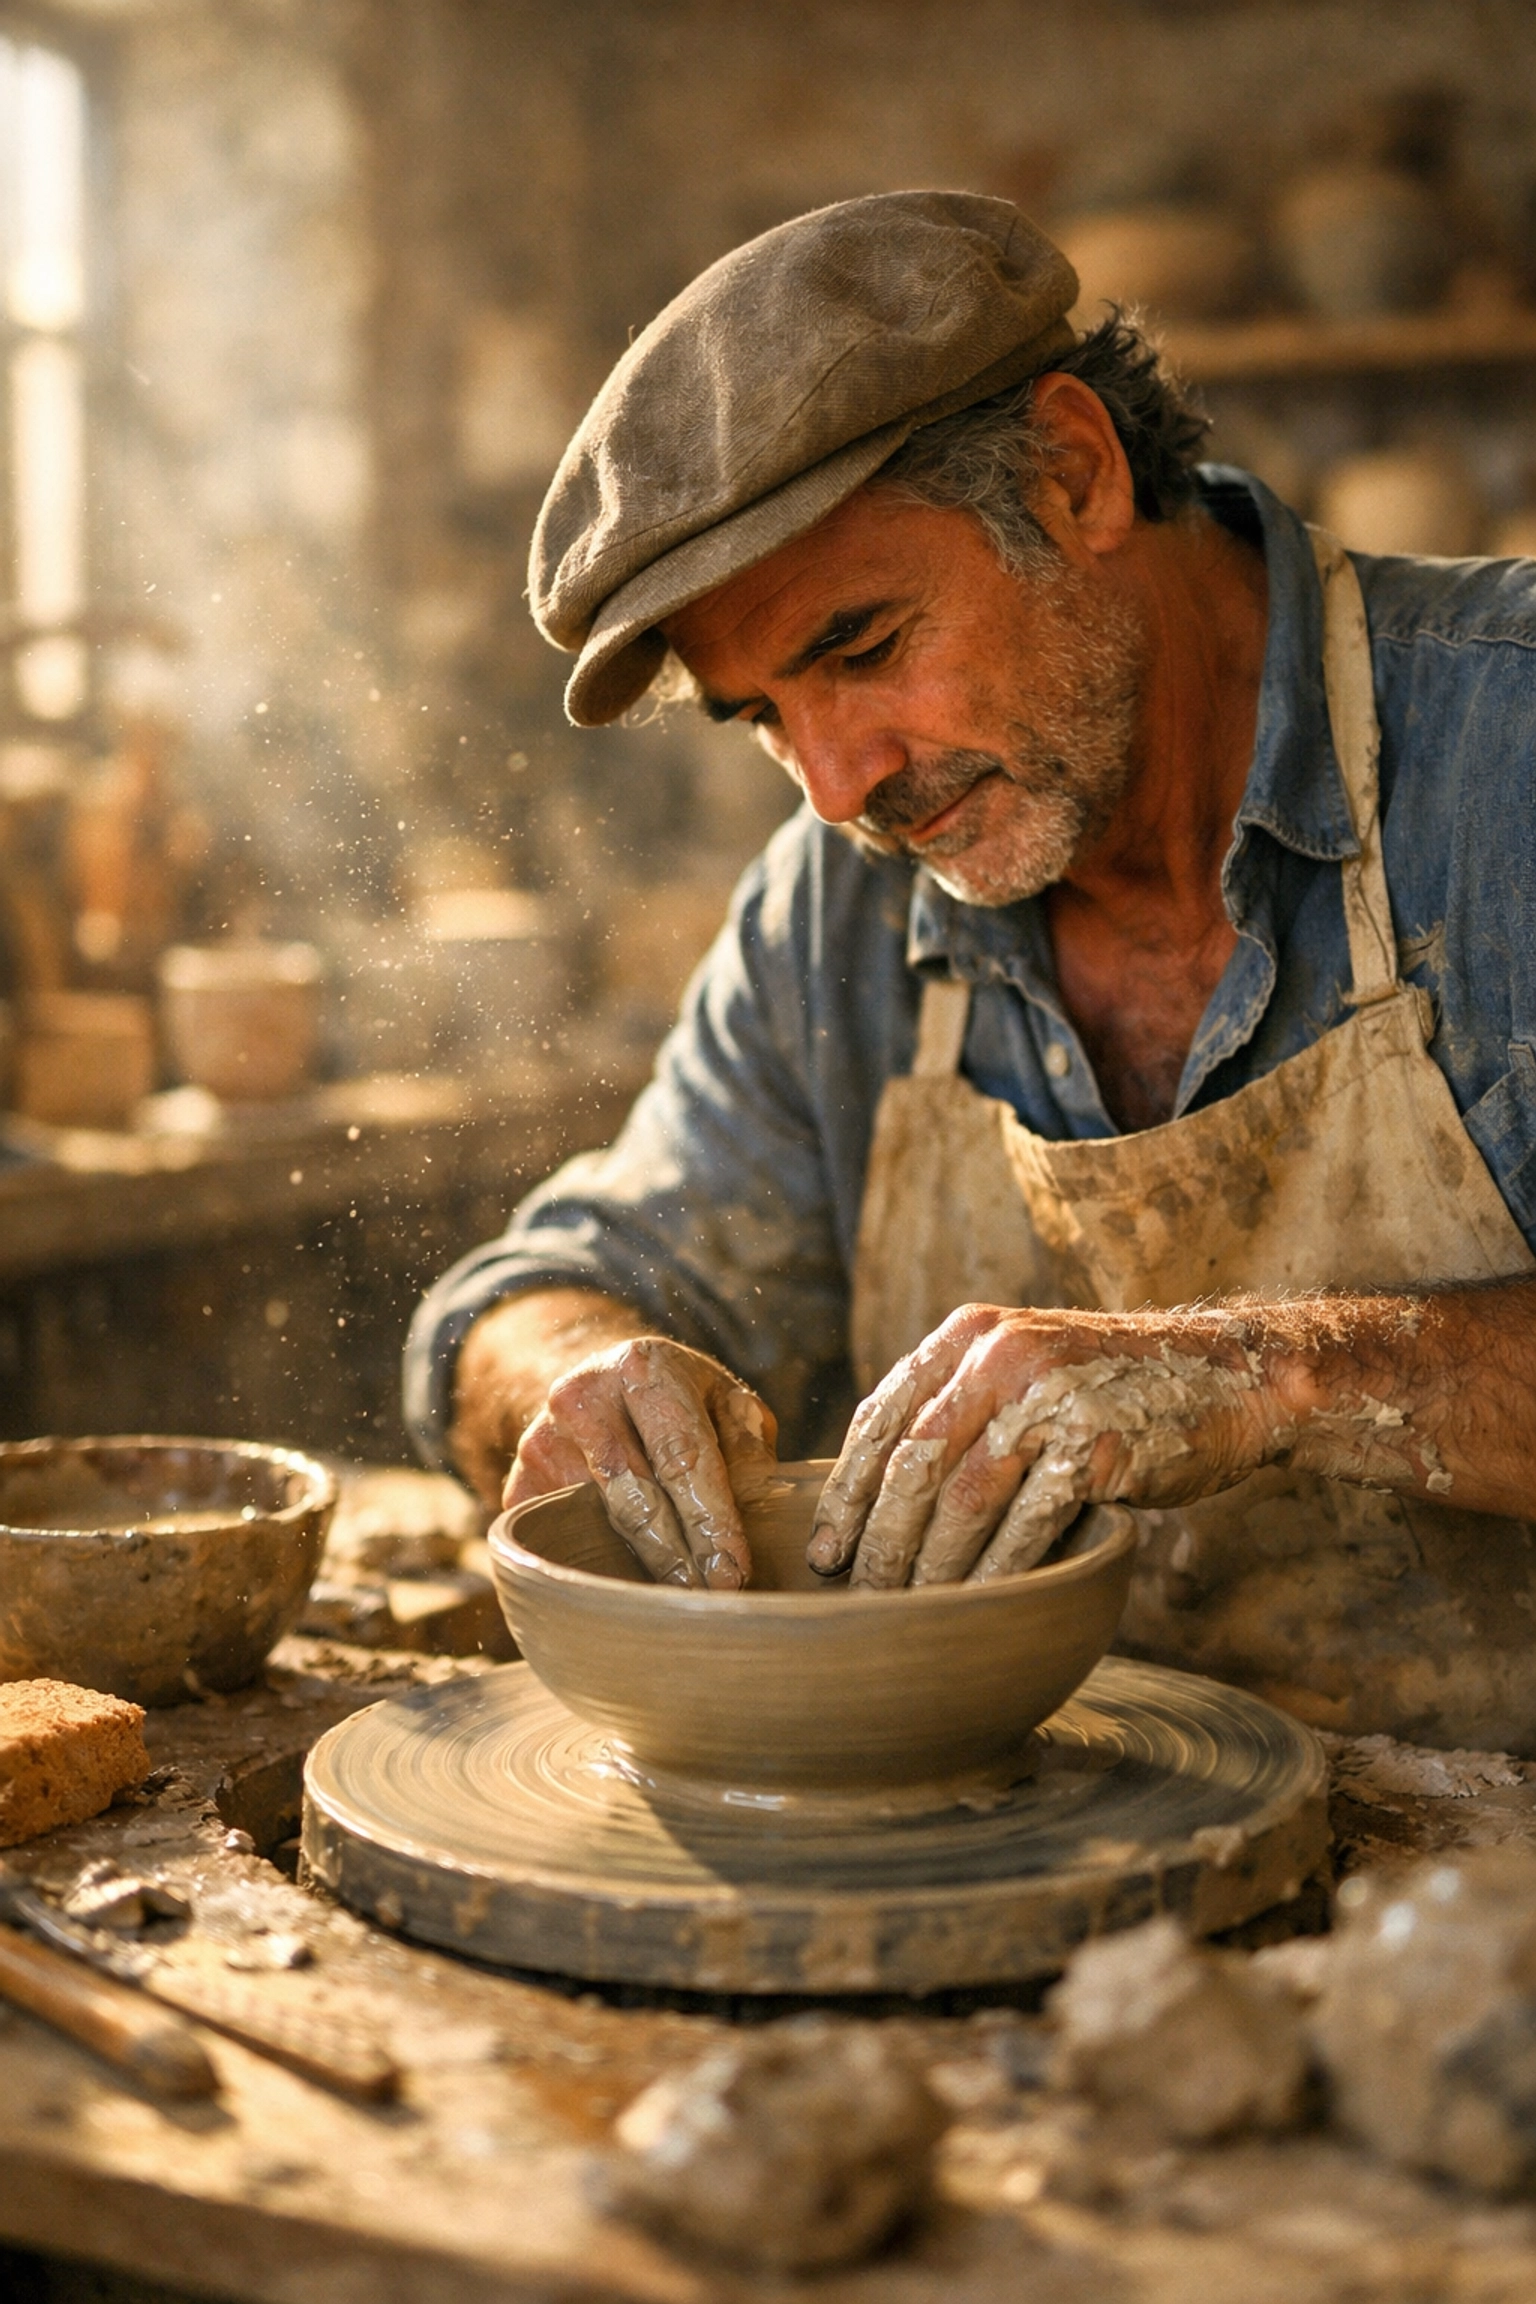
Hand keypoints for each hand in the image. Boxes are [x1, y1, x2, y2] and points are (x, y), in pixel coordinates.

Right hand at [504, 1337, 779, 1588]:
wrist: (596, 1384)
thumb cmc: (676, 1401)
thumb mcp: (723, 1399)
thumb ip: (746, 1444)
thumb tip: (757, 1505)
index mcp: (642, 1368)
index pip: (682, 1456)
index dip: (709, 1520)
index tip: (731, 1572)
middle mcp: (581, 1397)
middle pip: (635, 1498)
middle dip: (677, 1558)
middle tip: (708, 1599)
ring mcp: (541, 1442)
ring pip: (600, 1524)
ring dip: (642, 1566)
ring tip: (679, 1598)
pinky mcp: (517, 1484)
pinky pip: (562, 1539)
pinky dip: (598, 1565)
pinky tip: (629, 1585)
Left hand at [807, 1304, 1281, 1587]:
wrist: (1227, 1376)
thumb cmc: (1113, 1389)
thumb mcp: (1025, 1368)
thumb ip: (961, 1408)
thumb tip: (877, 1497)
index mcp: (970, 1334)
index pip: (883, 1419)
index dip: (847, 1493)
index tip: (828, 1551)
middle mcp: (999, 1356)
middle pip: (913, 1466)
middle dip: (881, 1542)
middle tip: (866, 1596)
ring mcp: (1047, 1397)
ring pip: (962, 1502)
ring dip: (932, 1569)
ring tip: (915, 1612)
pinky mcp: (1093, 1445)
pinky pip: (1024, 1526)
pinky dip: (997, 1575)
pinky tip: (981, 1608)